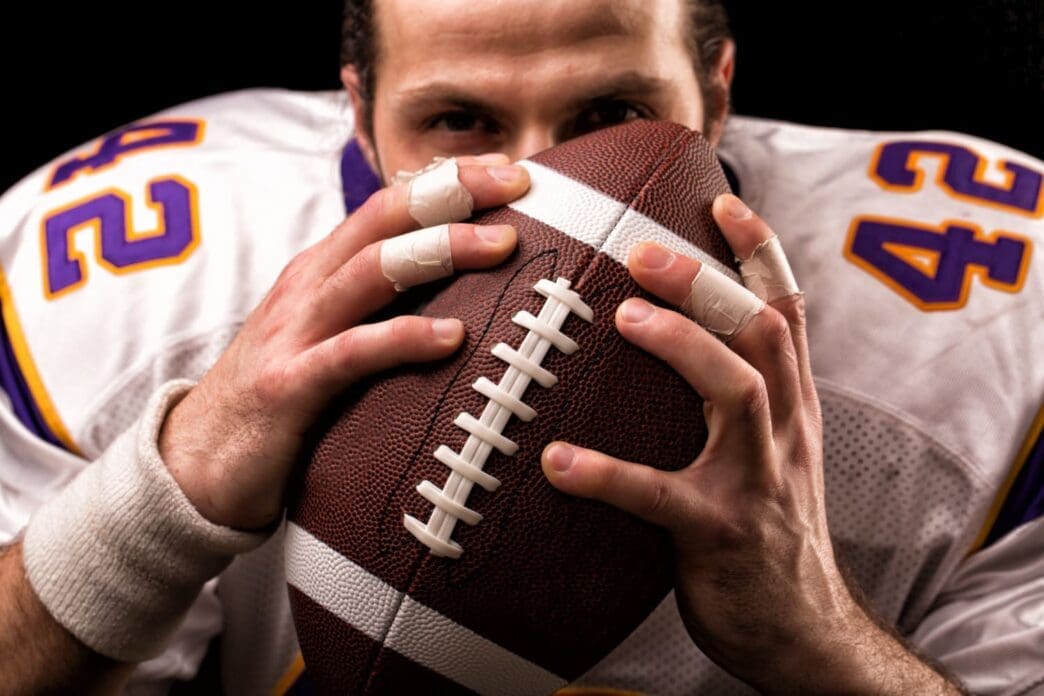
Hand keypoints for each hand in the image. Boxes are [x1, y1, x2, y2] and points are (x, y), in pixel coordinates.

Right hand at [160, 156, 529, 529]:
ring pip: (372, 270)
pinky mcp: (290, 387)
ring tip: (502, 245)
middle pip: (383, 219)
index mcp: (321, 271)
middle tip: (518, 182)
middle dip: (452, 192)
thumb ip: (375, 307)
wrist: (194, 462)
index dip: (446, 180)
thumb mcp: (326, 335)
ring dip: (441, 250)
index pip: (387, 206)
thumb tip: (454, 294)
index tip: (508, 167)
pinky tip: (452, 337)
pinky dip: (404, 337)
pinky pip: (353, 352)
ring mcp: (296, 333)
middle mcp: (308, 288)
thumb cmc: (280, 395)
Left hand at [541, 195, 961, 692]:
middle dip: (708, 280)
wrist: (802, 630)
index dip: (758, 253)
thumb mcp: (770, 454)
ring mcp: (758, 481)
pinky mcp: (720, 534)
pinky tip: (559, 462)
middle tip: (644, 249)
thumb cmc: (768, 532)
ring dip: (681, 345)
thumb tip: (676, 343)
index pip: (785, 312)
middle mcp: (784, 431)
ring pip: (736, 391)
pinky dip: (611, 474)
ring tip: (623, 316)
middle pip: (760, 332)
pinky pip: (661, 498)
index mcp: (791, 407)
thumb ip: (737, 399)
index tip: (720, 202)